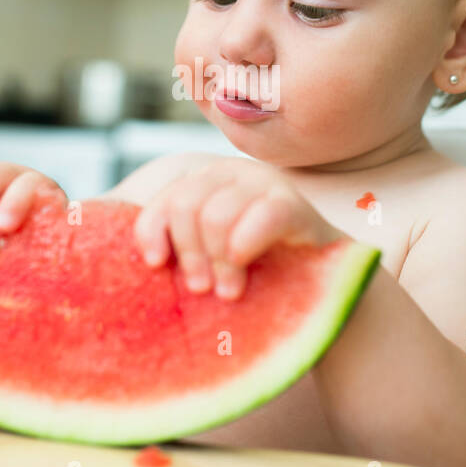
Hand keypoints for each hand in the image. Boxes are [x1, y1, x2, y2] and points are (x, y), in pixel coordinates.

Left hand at [134, 157, 344, 300]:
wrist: (320, 286)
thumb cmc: (257, 274)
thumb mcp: (211, 258)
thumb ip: (182, 248)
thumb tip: (145, 262)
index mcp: (206, 183)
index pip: (166, 199)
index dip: (152, 230)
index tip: (156, 265)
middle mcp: (232, 175)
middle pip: (186, 204)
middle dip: (189, 252)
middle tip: (202, 288)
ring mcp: (264, 184)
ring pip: (216, 214)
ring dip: (218, 261)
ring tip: (229, 291)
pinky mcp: (294, 204)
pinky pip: (261, 216)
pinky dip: (245, 244)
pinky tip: (243, 266)